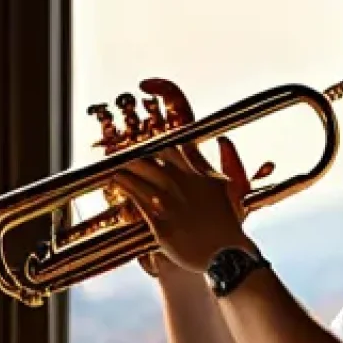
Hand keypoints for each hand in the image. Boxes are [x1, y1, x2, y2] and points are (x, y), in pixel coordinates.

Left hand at [124, 78, 268, 277]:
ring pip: (139, 172)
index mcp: (200, 170)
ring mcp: (171, 200)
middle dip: (133, 142)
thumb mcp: (235, 189)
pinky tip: (112, 178)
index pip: (179, 132)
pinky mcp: (160, 222)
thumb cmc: (229, 224)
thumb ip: (231, 161)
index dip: (164, 105)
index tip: (148, 84)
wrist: (226, 257)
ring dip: (121, 162)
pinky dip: (122, 185)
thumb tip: (225, 139)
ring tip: (106, 156)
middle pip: (152, 150)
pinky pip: (135, 198)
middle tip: (113, 135)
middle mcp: (184, 181)